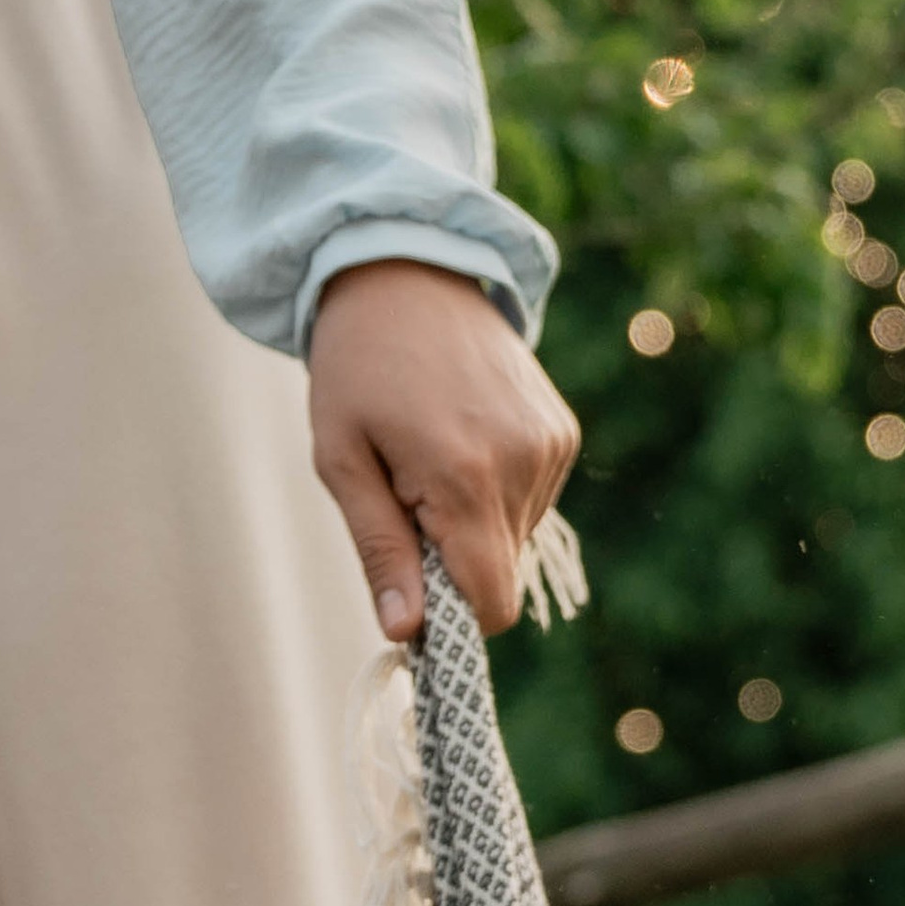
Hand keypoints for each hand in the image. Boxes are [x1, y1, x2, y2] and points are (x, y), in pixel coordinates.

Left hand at [305, 258, 580, 643]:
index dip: (451, 618)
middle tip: (405, 498)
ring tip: (430, 460)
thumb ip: (379, 550)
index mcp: (466, 477)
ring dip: (471, 526)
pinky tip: (462, 441)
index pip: (490, 604)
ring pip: (516, 542)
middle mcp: (525, 463)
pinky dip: (494, 493)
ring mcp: (552, 445)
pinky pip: (531, 502)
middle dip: (451, 564)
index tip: (410, 593)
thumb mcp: (341, 461)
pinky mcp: (563, 431)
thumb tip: (405, 633)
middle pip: (500, 577)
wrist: (407, 273)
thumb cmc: (356, 369)